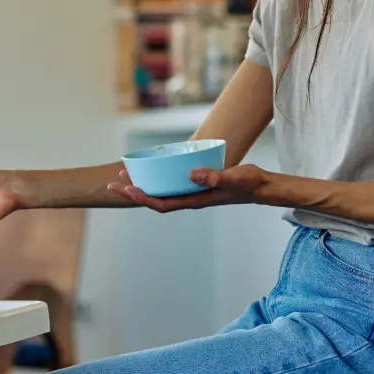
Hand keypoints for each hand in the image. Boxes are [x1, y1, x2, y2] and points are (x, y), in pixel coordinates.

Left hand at [106, 164, 274, 212]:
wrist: (260, 186)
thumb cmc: (248, 183)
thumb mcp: (234, 178)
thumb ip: (215, 177)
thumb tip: (191, 174)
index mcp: (195, 200)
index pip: (162, 204)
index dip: (142, 198)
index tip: (126, 189)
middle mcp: (190, 199)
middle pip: (155, 199)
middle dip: (134, 192)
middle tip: (113, 182)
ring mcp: (192, 193)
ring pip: (161, 192)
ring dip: (142, 185)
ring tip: (125, 175)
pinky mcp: (196, 184)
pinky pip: (171, 184)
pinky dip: (157, 178)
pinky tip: (151, 169)